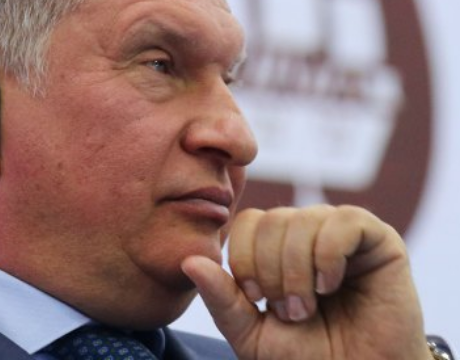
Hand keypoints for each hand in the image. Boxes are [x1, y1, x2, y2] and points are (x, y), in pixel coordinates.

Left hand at [181, 205, 431, 359]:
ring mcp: (342, 232)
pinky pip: (344, 221)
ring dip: (297, 271)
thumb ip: (221, 299)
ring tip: (308, 307)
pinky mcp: (379, 239)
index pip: (246, 221)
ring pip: (303, 219)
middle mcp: (308, 232)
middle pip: (271, 220)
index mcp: (277, 248)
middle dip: (271, 272)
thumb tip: (188, 260)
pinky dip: (328, 257)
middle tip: (290, 312)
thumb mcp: (251, 334)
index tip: (256, 299)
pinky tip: (330, 286)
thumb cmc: (308, 358)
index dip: (243, 258)